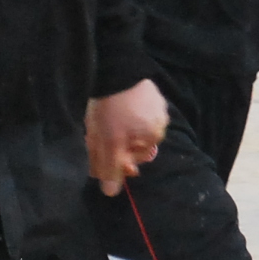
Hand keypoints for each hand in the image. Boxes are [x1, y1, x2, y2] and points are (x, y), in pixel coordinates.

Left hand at [87, 80, 169, 196]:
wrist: (115, 67)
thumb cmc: (114, 108)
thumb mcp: (109, 142)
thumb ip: (111, 168)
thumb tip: (111, 192)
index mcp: (154, 135)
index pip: (132, 160)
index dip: (114, 159)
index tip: (100, 150)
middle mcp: (160, 122)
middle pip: (132, 144)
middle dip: (114, 143)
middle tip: (98, 134)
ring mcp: (155, 105)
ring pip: (131, 128)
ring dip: (116, 128)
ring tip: (101, 118)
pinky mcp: (146, 90)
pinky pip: (132, 111)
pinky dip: (120, 113)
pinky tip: (109, 106)